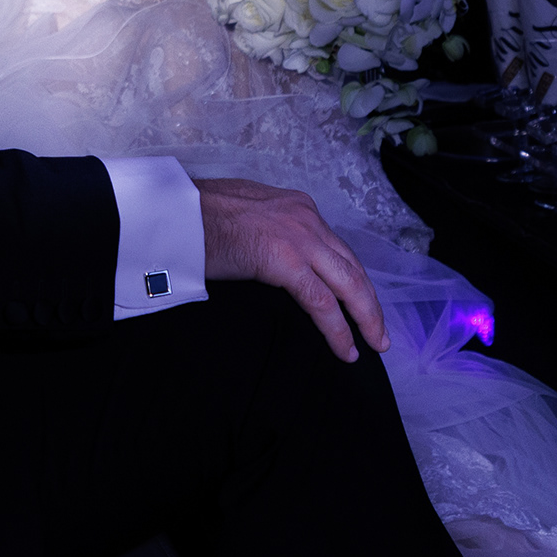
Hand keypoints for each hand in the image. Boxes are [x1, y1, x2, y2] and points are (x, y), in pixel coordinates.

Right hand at [197, 177, 387, 361]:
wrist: (176, 212)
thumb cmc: (198, 217)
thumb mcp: (247, 216)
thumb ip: (268, 234)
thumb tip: (271, 259)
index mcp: (297, 208)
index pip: (337, 249)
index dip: (353, 280)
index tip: (361, 302)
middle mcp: (307, 219)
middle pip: (352, 267)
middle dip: (369, 303)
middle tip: (380, 333)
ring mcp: (299, 238)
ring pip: (348, 284)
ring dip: (364, 318)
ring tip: (372, 344)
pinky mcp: (285, 260)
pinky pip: (321, 302)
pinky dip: (337, 329)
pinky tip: (344, 348)